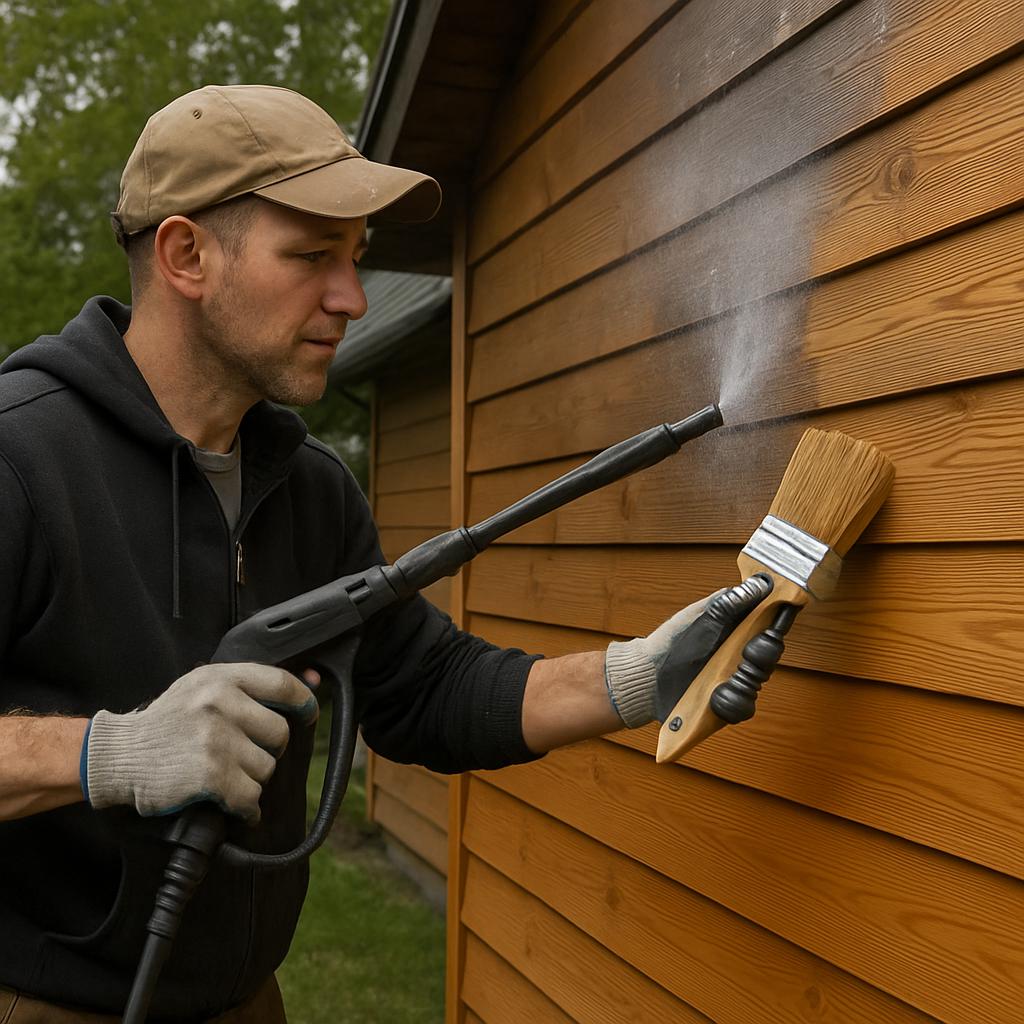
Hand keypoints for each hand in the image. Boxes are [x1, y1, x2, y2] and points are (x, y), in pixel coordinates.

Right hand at [83, 663, 317, 821]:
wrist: (118, 756)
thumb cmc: (166, 724)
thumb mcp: (201, 688)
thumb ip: (247, 686)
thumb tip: (313, 681)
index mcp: (221, 678)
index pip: (281, 683)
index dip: (303, 701)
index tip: (309, 713)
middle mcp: (220, 703)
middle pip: (279, 733)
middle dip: (267, 751)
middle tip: (243, 756)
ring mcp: (216, 738)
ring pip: (267, 768)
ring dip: (251, 780)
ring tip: (225, 776)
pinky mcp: (211, 773)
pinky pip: (250, 797)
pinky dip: (246, 808)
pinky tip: (233, 805)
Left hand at [604, 575, 772, 726]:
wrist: (648, 676)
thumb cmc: (673, 642)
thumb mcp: (703, 617)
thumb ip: (732, 602)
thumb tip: (761, 583)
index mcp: (737, 630)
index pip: (770, 627)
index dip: (778, 625)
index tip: (775, 625)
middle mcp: (740, 655)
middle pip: (770, 656)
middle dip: (760, 655)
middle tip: (746, 653)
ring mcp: (735, 680)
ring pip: (757, 683)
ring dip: (740, 680)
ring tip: (722, 678)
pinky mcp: (727, 703)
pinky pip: (743, 706)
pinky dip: (730, 702)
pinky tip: (714, 696)